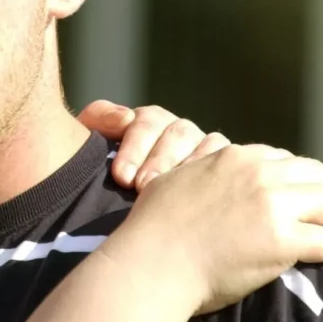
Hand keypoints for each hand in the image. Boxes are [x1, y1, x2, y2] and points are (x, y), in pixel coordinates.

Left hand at [77, 100, 229, 189]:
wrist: (105, 205)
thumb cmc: (98, 172)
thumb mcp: (92, 143)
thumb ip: (100, 120)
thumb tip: (126, 117)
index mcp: (150, 122)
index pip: (148, 121)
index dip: (135, 146)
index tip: (121, 175)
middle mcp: (180, 133)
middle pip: (179, 134)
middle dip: (159, 160)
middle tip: (141, 187)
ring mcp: (204, 152)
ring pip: (208, 147)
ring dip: (188, 170)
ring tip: (168, 195)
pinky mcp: (223, 174)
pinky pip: (229, 168)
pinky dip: (218, 179)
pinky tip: (201, 202)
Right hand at [104, 144, 322, 314]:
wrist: (152, 260)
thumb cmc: (153, 227)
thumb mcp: (173, 180)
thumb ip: (198, 170)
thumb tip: (204, 169)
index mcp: (233, 158)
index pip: (281, 160)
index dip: (297, 177)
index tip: (303, 191)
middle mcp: (259, 174)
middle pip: (315, 175)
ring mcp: (274, 206)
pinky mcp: (285, 240)